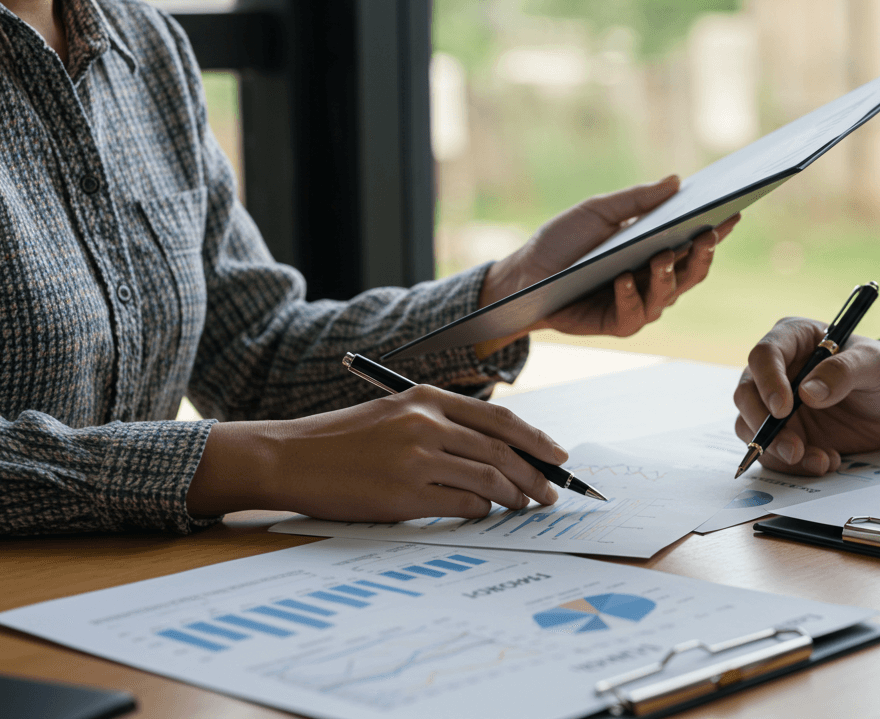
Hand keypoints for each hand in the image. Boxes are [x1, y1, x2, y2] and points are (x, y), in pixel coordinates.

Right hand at [186, 385, 568, 520]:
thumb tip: (496, 451)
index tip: (557, 457)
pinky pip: (462, 504)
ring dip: (514, 497)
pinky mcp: (404, 494)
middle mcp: (426, 423)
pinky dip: (482, 510)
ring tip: (525, 507)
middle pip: (502, 450)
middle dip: (535, 475)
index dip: (536, 440)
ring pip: (489, 478)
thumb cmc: (342, 440)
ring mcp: (416, 459)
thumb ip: (441, 424)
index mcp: (427, 399)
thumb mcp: (395, 414)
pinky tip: (484, 513)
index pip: (500, 419)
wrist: (289, 457)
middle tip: (550, 493)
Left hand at [480, 175, 739, 336]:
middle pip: (691, 272)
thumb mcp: (599, 212)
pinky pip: (634, 314)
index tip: (733, 212)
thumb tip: (678, 181)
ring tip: (661, 255)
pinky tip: (625, 280)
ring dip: (667, 276)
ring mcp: (638, 303)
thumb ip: (638, 200)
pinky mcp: (617, 323)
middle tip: (706, 236)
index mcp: (655, 249)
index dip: (716, 229)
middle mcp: (653, 279)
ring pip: (668, 295)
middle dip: (702, 254)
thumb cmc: (564, 241)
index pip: (694, 241)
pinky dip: (630, 296)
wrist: (525, 275)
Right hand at [733, 318, 879, 475]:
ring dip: (777, 451)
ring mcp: (775, 403)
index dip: (768, 381)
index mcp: (794, 338)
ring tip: (821, 461)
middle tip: (793, 449)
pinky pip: (771, 452)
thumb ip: (843, 372)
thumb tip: (808, 393)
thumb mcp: (875, 364)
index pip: (765, 354)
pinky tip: (825, 461)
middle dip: (764, 426)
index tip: (783, 409)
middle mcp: (777, 370)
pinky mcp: (783, 433)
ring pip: (751, 427)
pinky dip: (792, 465)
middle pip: (746, 394)